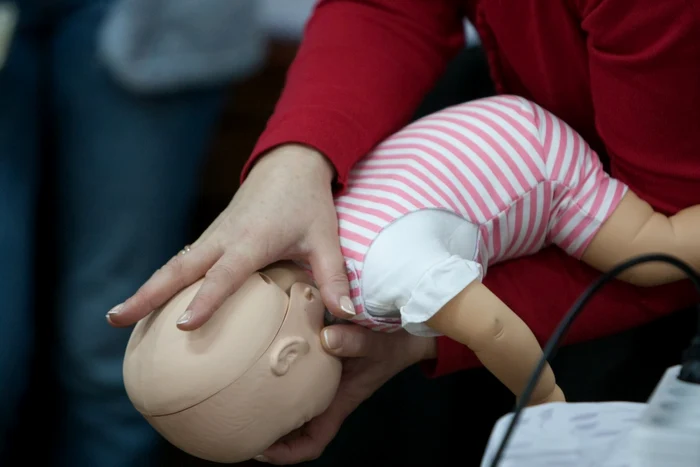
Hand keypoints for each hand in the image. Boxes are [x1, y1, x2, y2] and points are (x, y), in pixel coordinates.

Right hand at [106, 144, 354, 329]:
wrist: (290, 162)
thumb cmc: (309, 201)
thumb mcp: (325, 238)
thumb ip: (334, 278)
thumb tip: (347, 317)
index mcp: (252, 239)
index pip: (225, 274)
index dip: (206, 299)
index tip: (183, 325)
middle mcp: (224, 237)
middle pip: (178, 268)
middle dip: (147, 294)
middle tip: (114, 319)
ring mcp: (215, 235)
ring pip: (174, 265)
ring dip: (147, 288)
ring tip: (118, 317)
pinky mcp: (213, 235)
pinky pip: (183, 260)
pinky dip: (163, 280)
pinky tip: (151, 299)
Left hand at [254, 324, 436, 464]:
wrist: (409, 330)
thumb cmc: (394, 343)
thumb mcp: (378, 343)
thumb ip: (355, 341)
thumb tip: (326, 338)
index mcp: (338, 401)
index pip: (312, 442)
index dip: (286, 453)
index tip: (260, 448)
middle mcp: (326, 394)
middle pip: (292, 427)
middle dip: (267, 431)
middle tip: (234, 421)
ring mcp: (322, 378)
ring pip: (290, 403)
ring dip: (268, 404)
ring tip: (239, 395)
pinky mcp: (321, 358)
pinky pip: (294, 375)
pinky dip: (278, 375)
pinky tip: (261, 359)